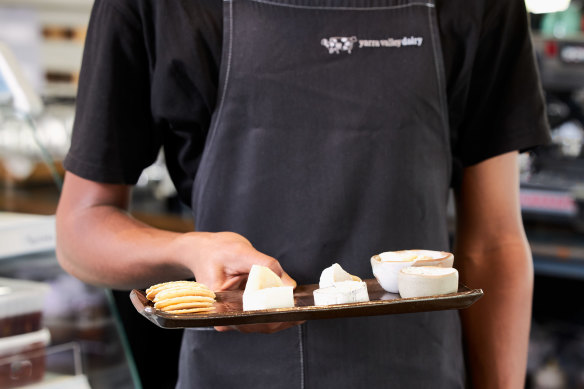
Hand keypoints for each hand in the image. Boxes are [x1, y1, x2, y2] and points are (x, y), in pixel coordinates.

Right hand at [175, 231, 303, 332]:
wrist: (203, 250)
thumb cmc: (217, 250)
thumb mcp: (242, 252)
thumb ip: (267, 266)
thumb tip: (291, 286)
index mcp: (220, 306)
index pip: (251, 319)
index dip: (274, 317)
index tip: (293, 312)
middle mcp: (226, 316)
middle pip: (260, 325)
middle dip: (283, 318)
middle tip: (303, 309)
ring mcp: (234, 315)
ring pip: (263, 323)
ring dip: (283, 316)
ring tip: (301, 306)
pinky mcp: (242, 309)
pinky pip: (262, 315)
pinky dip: (277, 309)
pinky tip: (291, 302)